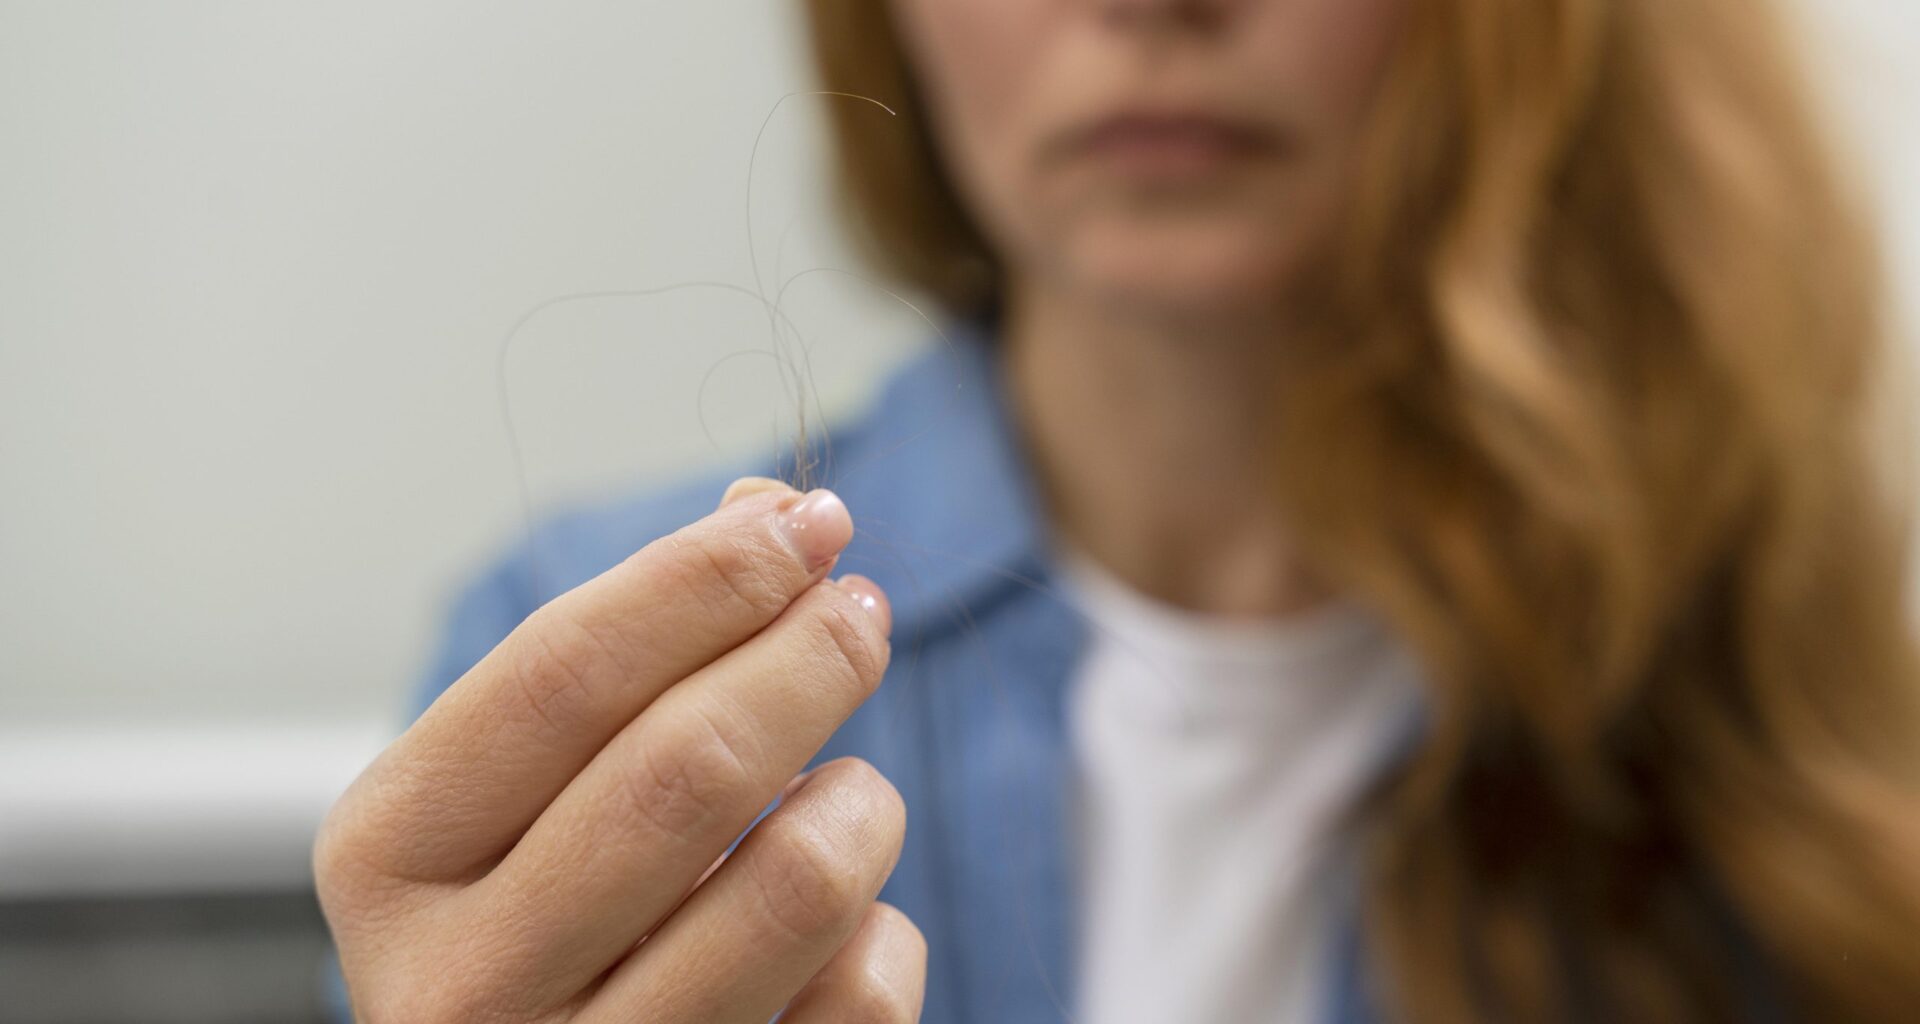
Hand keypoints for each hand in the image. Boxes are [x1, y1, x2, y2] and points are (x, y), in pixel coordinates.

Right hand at [315, 477, 923, 1022]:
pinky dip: (881, 934)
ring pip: (797, 885)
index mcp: (389, 860)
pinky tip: (838, 928)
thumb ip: (635, 649)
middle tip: (860, 613)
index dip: (705, 579)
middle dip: (806, 659)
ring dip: (857, 805)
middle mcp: (460, 988)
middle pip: (686, 768)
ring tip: (848, 793)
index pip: (563, 674)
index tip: (807, 522)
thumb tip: (767, 513)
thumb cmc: (545, 918)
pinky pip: (860, 997)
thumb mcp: (535, 787)